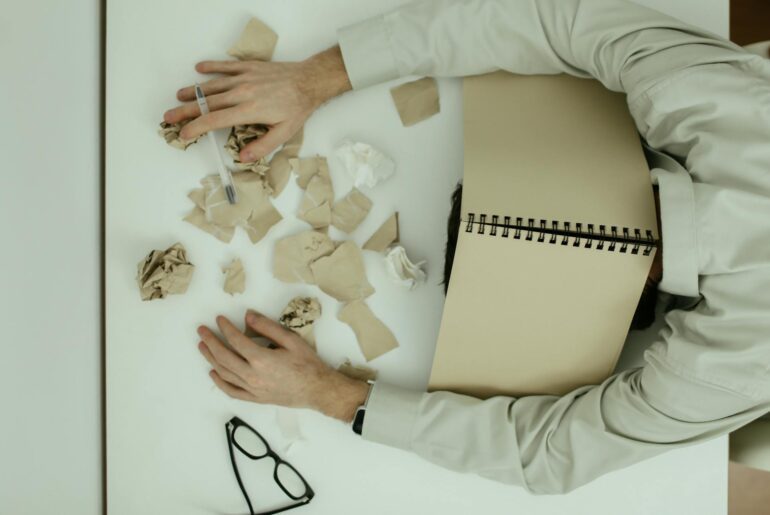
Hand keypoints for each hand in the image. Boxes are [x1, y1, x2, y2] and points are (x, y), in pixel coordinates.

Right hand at [164, 46, 351, 161]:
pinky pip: (226, 66)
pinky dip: (211, 67)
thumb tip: (243, 157)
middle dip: (185, 111)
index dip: (196, 128)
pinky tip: (199, 69)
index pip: (214, 120)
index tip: (184, 134)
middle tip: (169, 117)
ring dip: (194, 91)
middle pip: (207, 103)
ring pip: (213, 85)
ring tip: (178, 96)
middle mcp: (242, 92)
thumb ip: (262, 146)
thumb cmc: (297, 108)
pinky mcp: (249, 67)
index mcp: (249, 110)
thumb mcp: (284, 133)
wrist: (309, 81)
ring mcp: (244, 77)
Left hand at [197, 310, 368, 421]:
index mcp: (261, 359)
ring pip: (225, 373)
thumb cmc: (307, 364)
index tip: (219, 319)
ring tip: (203, 347)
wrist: (317, 390)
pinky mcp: (255, 399)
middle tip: (202, 331)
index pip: (236, 340)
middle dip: (211, 342)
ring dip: (211, 359)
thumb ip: (267, 327)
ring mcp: (252, 390)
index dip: (225, 328)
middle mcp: (253, 376)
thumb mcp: (291, 340)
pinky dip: (220, 383)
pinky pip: (232, 391)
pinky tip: (213, 373)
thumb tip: (248, 316)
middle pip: (224, 357)